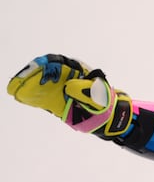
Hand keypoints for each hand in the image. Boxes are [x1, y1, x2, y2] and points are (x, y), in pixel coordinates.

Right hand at [7, 54, 131, 136]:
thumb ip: (86, 91)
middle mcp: (65, 78)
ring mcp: (59, 89)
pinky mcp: (54, 102)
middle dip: (34, 73)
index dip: (49, 63)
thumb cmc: (104, 103)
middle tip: (24, 78)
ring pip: (41, 83)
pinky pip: (40, 97)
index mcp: (78, 70)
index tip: (40, 66)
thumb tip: (69, 87)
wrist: (107, 117)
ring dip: (29, 83)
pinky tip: (20, 94)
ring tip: (17, 87)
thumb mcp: (99, 96)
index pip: (60, 63)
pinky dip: (31, 96)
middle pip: (46, 71)